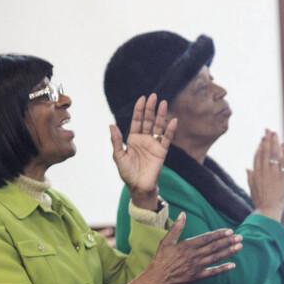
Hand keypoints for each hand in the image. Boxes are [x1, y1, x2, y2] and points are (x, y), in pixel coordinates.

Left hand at [110, 94, 176, 209]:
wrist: (138, 186)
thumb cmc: (127, 173)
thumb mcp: (119, 156)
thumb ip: (116, 141)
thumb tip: (111, 124)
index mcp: (133, 139)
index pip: (137, 121)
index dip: (139, 110)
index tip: (142, 98)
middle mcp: (144, 139)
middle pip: (148, 120)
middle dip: (150, 109)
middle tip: (154, 96)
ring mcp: (153, 144)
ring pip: (158, 127)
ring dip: (161, 115)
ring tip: (163, 103)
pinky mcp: (161, 152)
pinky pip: (166, 139)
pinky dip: (170, 130)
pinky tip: (173, 121)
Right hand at [119, 212, 241, 283]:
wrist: (157, 279)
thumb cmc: (160, 259)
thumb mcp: (166, 241)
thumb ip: (176, 228)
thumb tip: (182, 214)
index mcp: (187, 246)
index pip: (207, 238)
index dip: (219, 234)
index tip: (229, 231)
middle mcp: (193, 256)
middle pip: (214, 247)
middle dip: (228, 242)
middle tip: (239, 237)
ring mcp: (196, 267)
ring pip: (216, 258)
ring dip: (229, 252)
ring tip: (239, 247)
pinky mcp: (197, 277)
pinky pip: (213, 272)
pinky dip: (223, 269)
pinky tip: (232, 265)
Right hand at [247, 130, 283, 220]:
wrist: (268, 210)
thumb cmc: (260, 202)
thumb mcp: (252, 189)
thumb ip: (250, 177)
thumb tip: (247, 169)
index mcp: (256, 174)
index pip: (258, 157)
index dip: (260, 147)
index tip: (262, 139)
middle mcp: (263, 171)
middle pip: (265, 152)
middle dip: (267, 141)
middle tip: (269, 131)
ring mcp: (273, 173)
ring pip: (273, 154)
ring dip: (275, 142)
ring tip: (276, 133)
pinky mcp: (282, 176)